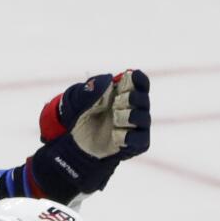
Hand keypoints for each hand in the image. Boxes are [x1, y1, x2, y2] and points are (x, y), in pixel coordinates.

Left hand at [30, 70, 150, 200]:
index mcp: (124, 92)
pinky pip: (140, 139)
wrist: (76, 141)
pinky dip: (128, 136)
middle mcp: (134, 108)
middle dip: (131, 98)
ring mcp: (136, 126)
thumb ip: (92, 88)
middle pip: (143, 99)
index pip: (140, 82)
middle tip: (116, 102)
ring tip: (115, 118)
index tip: (129, 77)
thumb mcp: (79, 100)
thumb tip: (109, 80)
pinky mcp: (136, 143)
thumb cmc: (82, 115)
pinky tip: (115, 134)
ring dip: (128, 116)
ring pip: (143, 118)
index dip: (138, 79)